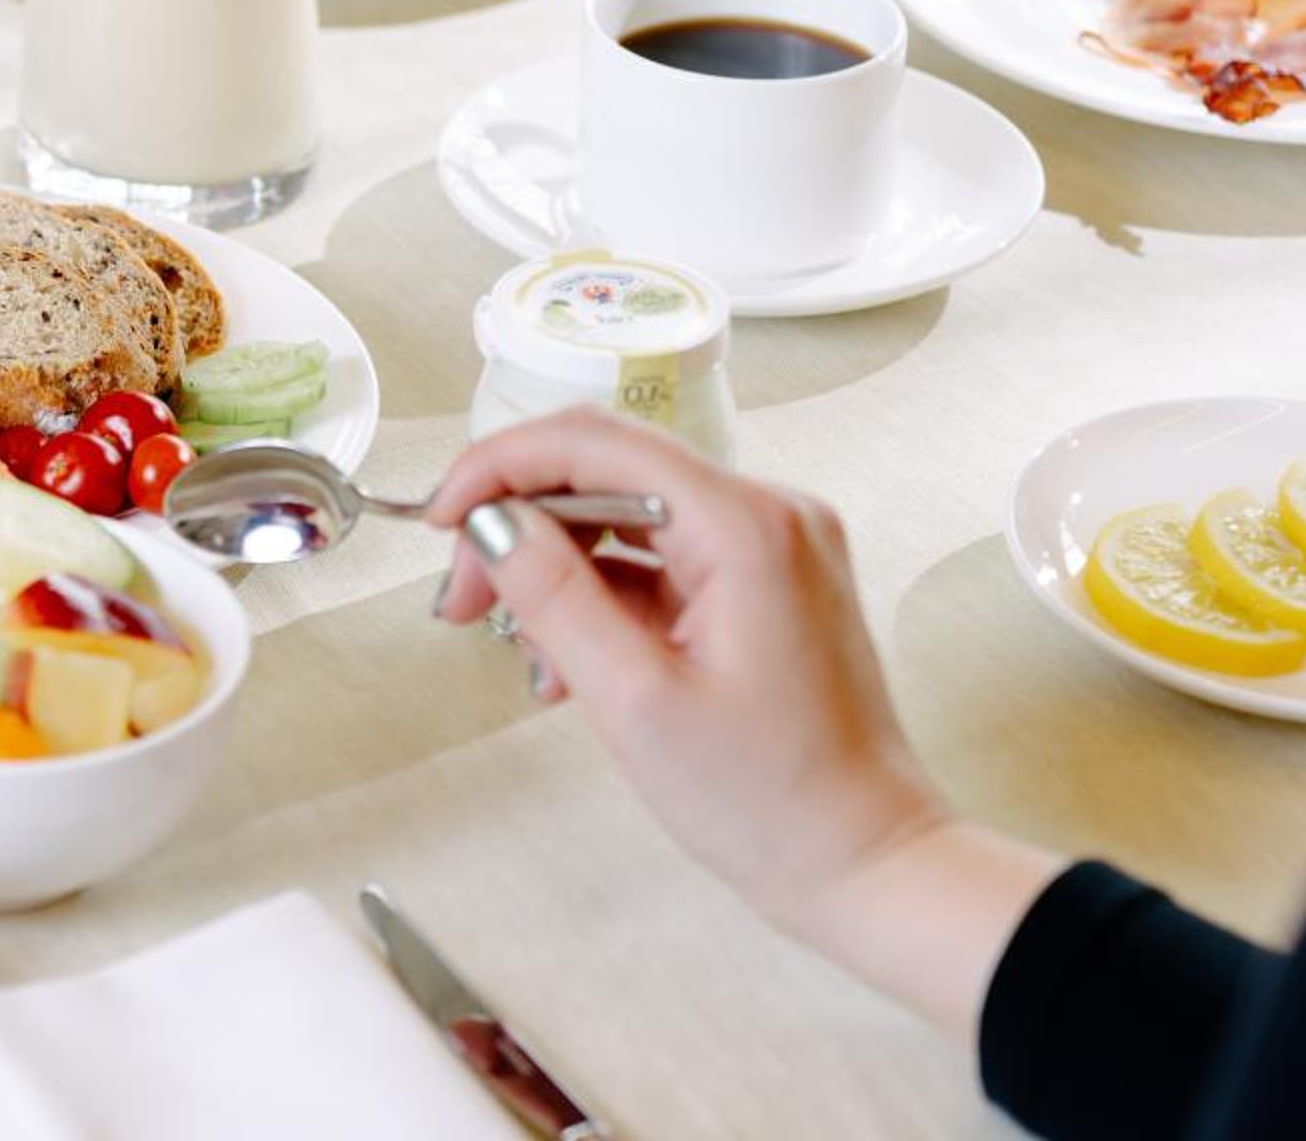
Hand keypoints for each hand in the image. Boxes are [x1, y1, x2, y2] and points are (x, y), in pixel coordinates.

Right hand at [427, 411, 1062, 1035]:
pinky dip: (603, 595)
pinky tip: (570, 661)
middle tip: (465, 603)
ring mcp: (773, 544)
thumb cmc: (768, 800)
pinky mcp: (767, 580)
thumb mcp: (634, 699)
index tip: (439, 520)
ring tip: (526, 655)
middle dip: (520, 525)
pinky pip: (660, 555)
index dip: (499, 467)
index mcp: (746, 525)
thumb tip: (489, 521)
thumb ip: (554, 594)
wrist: (866, 863)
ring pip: (625, 513)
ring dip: (556, 567)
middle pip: (606, 469)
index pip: (594, 441)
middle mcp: (769, 511)